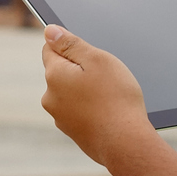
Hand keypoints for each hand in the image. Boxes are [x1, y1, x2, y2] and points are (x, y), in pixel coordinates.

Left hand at [40, 25, 155, 168]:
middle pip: (61, 72)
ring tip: (109, 97)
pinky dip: (91, 109)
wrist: (126, 144)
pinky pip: (80, 112)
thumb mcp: (97, 60)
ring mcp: (60, 117)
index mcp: (54, 75)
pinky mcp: (72, 132)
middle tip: (105, 77)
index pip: (50, 49)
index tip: (88, 54)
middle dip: (80, 70)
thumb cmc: (116, 99)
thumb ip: (71, 43)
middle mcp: (50, 97)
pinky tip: (108, 112)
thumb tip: (49, 31)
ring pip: (71, 93)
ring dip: (86, 90)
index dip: (70, 46)